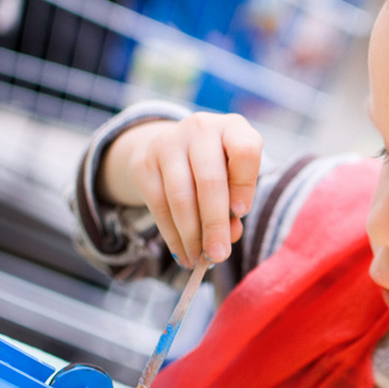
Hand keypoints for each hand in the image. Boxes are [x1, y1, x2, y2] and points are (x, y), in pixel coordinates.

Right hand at [99, 113, 262, 266]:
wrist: (175, 147)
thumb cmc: (219, 167)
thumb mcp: (235, 176)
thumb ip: (237, 202)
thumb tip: (229, 235)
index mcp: (233, 128)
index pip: (245, 152)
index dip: (244, 184)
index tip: (241, 213)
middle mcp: (200, 128)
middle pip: (210, 180)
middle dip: (215, 224)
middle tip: (219, 255)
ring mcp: (168, 142)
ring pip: (181, 197)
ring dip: (191, 235)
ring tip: (200, 259)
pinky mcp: (143, 163)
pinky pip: (158, 206)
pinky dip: (172, 236)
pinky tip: (183, 253)